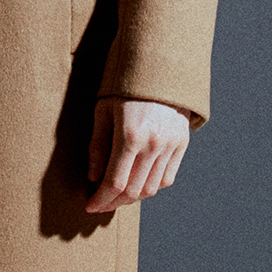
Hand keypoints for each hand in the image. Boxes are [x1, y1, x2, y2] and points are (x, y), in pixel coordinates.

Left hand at [85, 96, 190, 213]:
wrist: (159, 66)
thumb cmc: (125, 86)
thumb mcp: (103, 110)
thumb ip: (98, 145)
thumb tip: (93, 177)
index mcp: (130, 135)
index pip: (115, 182)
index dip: (101, 199)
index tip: (90, 205)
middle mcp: (153, 144)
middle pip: (133, 190)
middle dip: (114, 202)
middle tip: (101, 203)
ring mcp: (170, 145)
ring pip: (152, 188)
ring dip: (133, 197)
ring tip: (118, 195)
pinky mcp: (181, 143)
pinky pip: (167, 178)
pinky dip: (152, 187)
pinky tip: (138, 183)